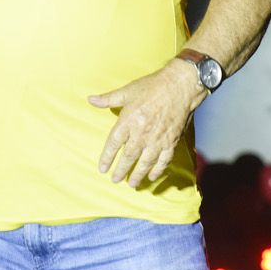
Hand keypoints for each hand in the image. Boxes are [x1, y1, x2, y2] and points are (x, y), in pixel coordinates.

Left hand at [89, 60, 203, 187]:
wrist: (180, 86)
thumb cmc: (152, 87)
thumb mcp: (127, 91)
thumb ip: (108, 99)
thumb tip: (90, 100)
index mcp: (128, 121)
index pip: (114, 143)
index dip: (107, 157)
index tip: (102, 168)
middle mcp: (142, 133)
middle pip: (129, 156)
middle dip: (121, 170)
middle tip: (115, 180)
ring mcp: (158, 139)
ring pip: (146, 162)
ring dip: (138, 174)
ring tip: (132, 184)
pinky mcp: (171, 141)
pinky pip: (163, 160)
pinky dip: (158, 170)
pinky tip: (152, 176)